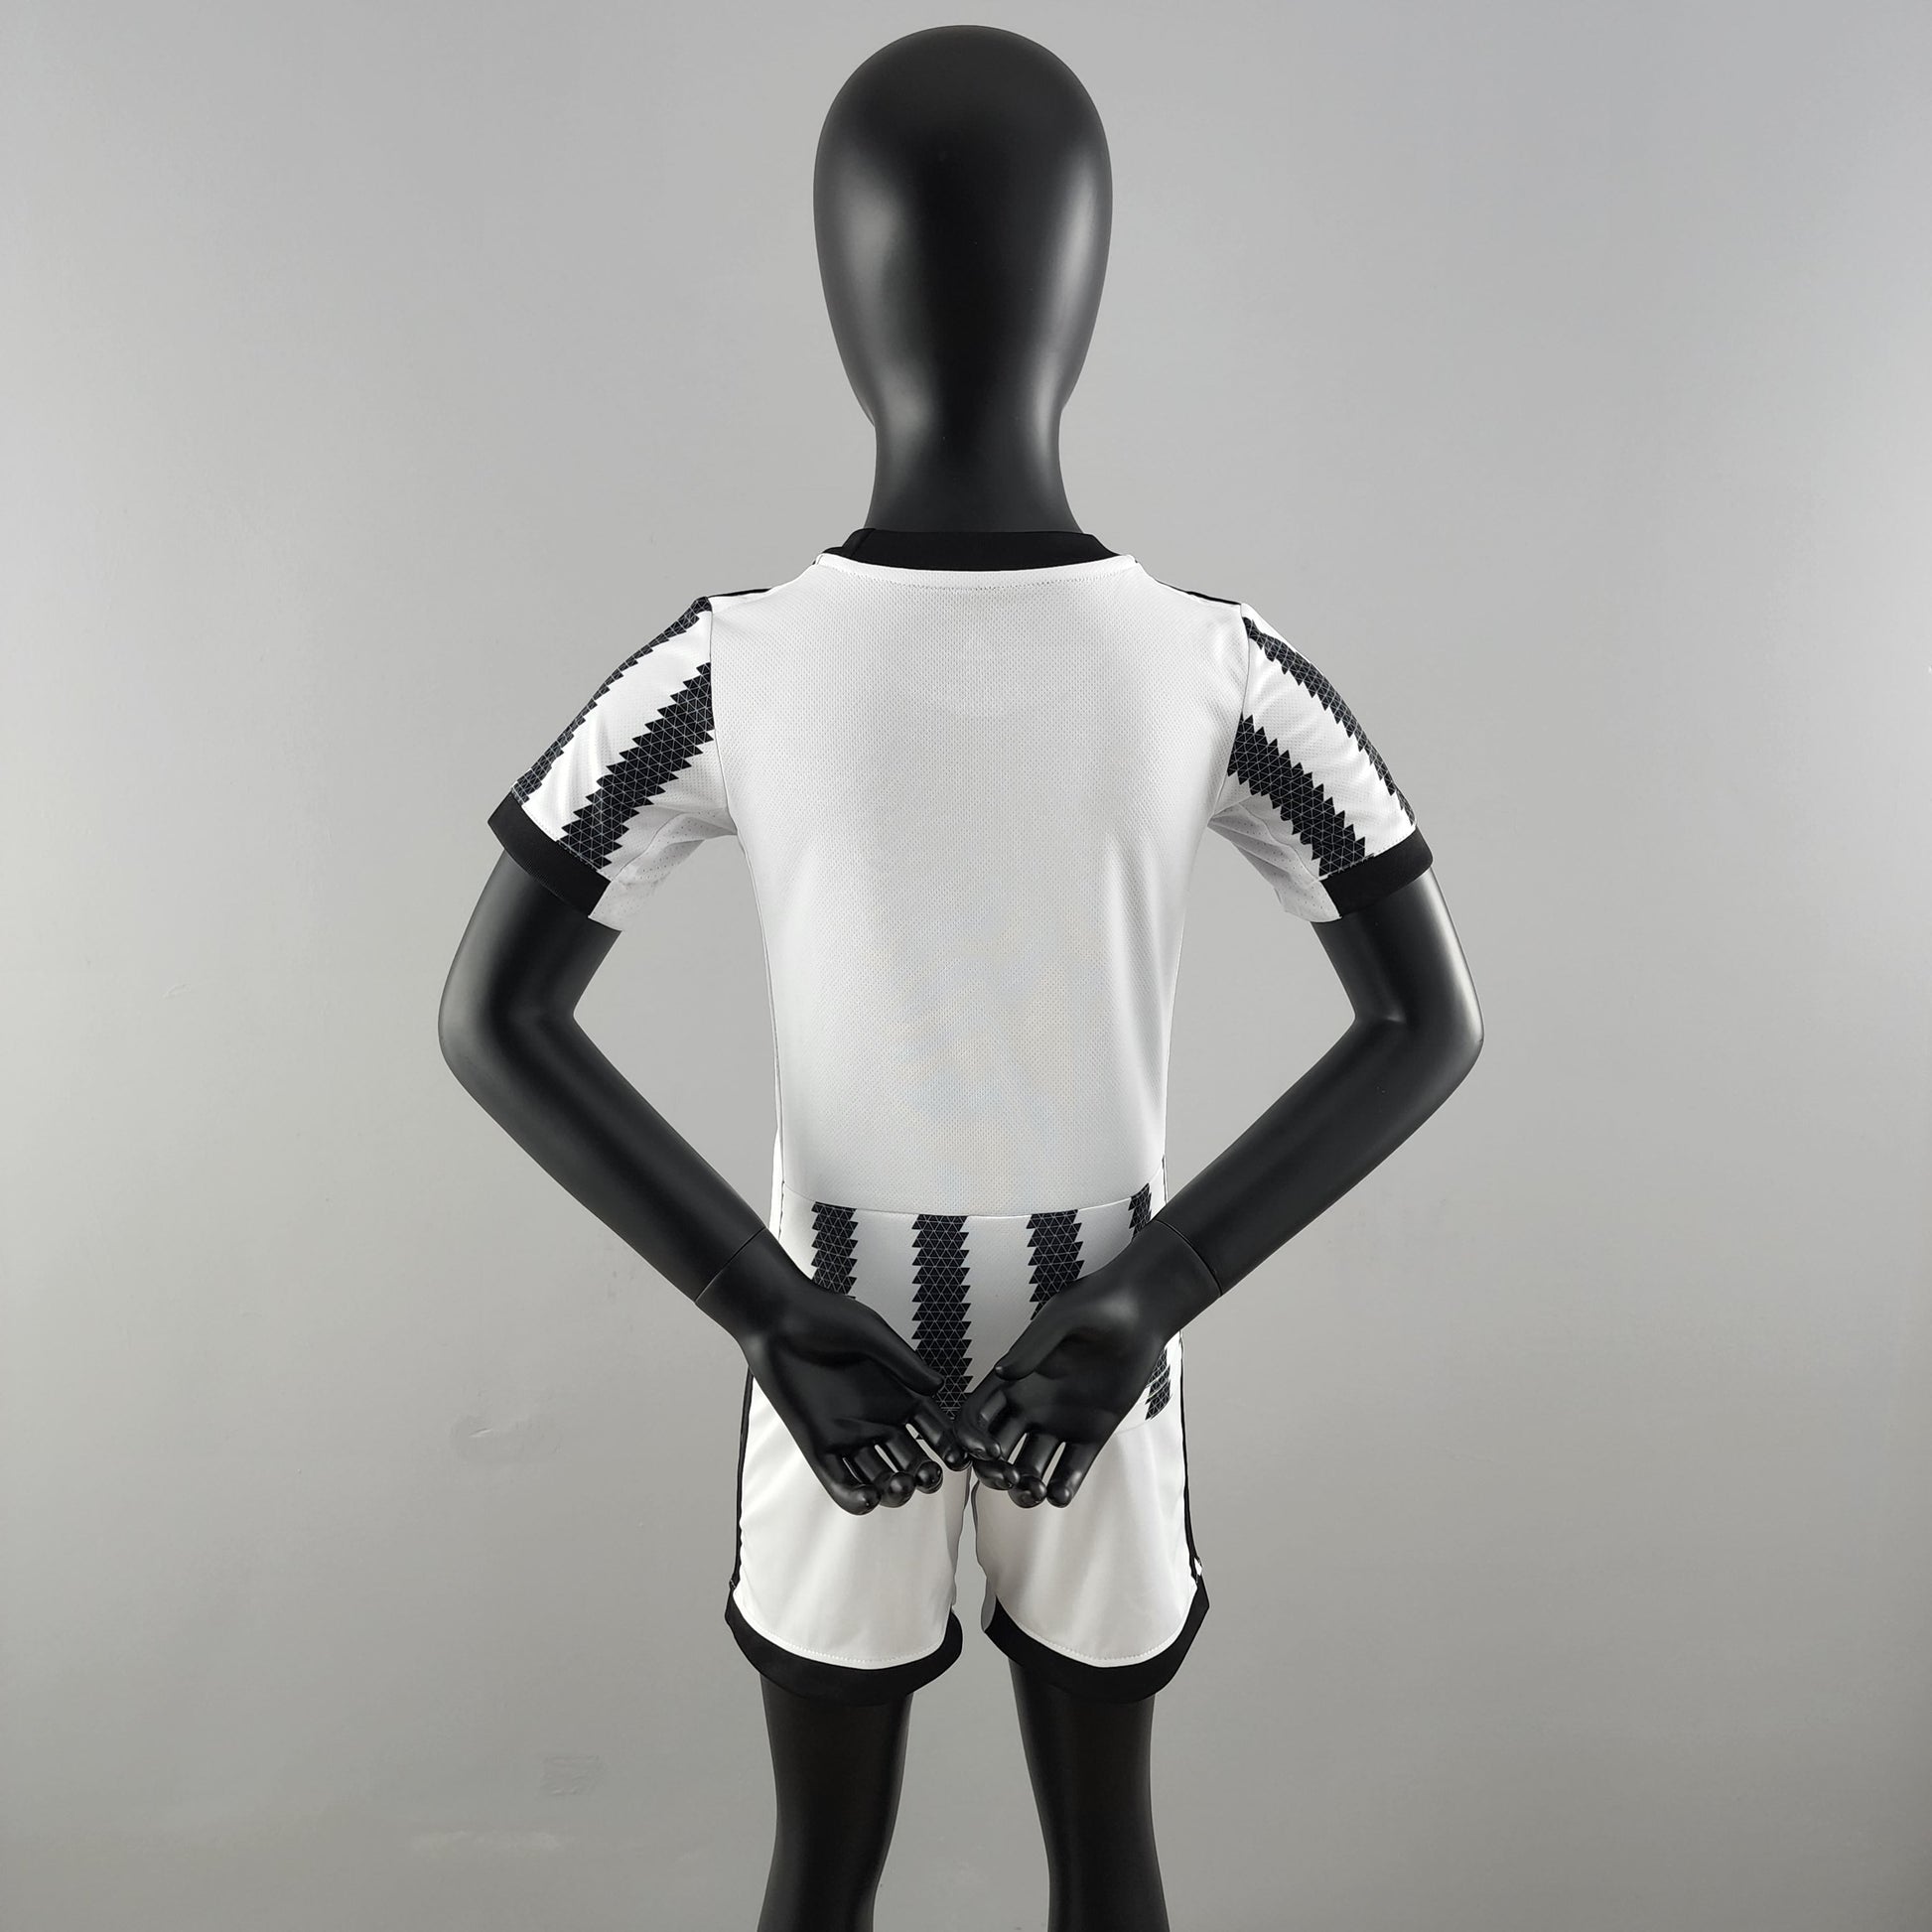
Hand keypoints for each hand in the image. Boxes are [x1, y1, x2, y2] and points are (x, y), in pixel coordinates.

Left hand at [698, 1233, 969, 1514]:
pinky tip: (868, 1499)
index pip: (930, 1427)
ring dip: (892, 1490)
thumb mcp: (872, 1334)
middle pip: (908, 1459)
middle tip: (926, 1478)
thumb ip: (904, 1362)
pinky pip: (838, 1479)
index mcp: (896, 1394)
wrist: (778, 1319)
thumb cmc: (826, 1318)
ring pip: (877, 1476)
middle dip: (922, 1475)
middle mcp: (875, 1418)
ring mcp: (846, 1433)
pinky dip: (854, 1496)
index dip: (946, 1445)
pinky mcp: (816, 1443)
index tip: (958, 1458)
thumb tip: (939, 1385)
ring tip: (897, 1487)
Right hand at [953, 1218, 1218, 1508]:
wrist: (1141, 1313)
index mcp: (1013, 1380)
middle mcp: (1030, 1406)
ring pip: (1029, 1468)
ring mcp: (1061, 1423)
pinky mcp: (1092, 1434)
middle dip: (993, 1471)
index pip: (977, 1416)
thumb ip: (1034, 1345)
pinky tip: (1059, 1494)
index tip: (986, 1451)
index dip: (971, 1438)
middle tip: (1009, 1475)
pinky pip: (1071, 1471)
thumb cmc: (1096, 1306)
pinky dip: (1062, 1490)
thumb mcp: (1062, 1319)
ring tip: (1036, 1489)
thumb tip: (1001, 1372)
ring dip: (1024, 1486)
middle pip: (996, 1451)